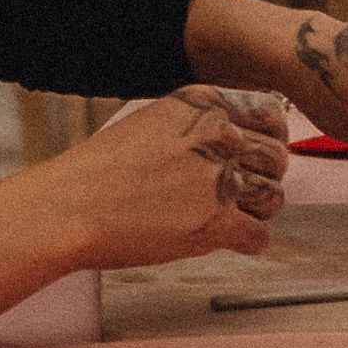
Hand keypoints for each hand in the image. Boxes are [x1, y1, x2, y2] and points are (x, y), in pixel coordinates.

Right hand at [39, 86, 287, 267]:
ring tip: (221, 215)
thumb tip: (242, 144)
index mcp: (201, 104)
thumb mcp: (153, 123)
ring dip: (254, 212)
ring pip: (274, 198)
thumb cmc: (101, 171)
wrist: (71, 207)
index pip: (268, 115)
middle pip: (276, 158)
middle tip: (236, 192)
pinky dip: (243, 243)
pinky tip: (216, 237)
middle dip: (262, 178)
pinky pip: (259, 237)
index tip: (260, 155)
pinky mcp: (217, 223)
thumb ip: (201, 128)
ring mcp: (220, 178)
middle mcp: (216, 135)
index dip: (269, 139)